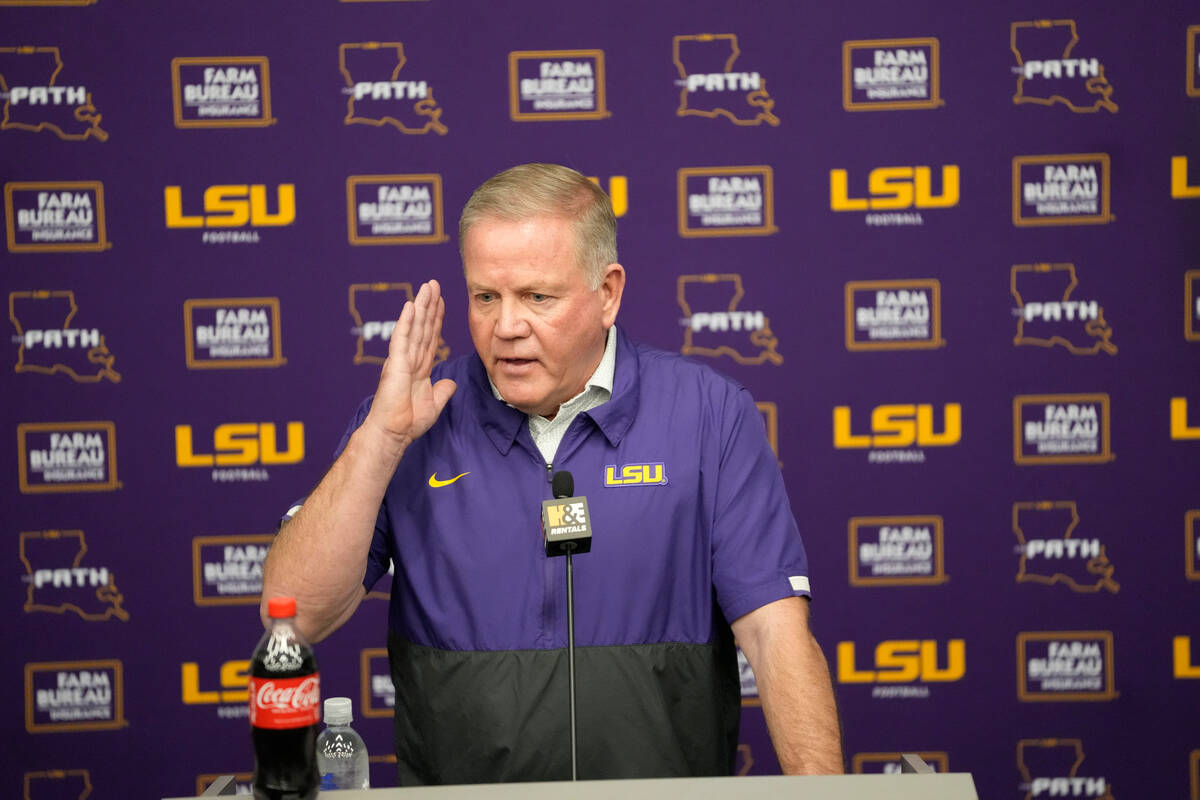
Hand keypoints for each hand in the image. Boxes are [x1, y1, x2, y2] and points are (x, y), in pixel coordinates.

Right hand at [363, 280, 456, 452]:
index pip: (430, 337)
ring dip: (421, 306)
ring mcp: (401, 360)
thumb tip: (450, 382)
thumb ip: (443, 390)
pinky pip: (402, 338)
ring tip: (427, 287)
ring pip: (414, 327)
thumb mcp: (434, 403)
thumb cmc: (408, 422)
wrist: (394, 433)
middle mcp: (410, 359)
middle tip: (434, 284)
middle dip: (429, 305)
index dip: (436, 319)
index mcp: (419, 367)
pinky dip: (407, 321)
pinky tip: (411, 305)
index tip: (442, 302)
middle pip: (423, 327)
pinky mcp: (395, 364)